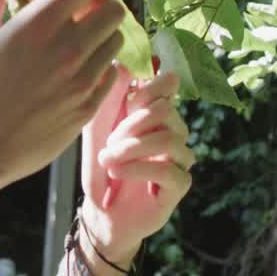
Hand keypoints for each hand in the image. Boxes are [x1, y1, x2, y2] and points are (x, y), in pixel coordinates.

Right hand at [0, 0, 123, 239]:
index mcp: (38, 25)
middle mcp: (66, 50)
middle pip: (113, 10)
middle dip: (104, 4)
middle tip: (88, 10)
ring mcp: (80, 81)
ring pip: (115, 42)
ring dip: (104, 35)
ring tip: (83, 40)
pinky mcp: (88, 107)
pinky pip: (111, 74)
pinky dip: (102, 66)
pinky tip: (80, 69)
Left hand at [79, 65, 192, 264]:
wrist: (100, 211)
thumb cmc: (100, 166)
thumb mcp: (96, 127)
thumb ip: (109, 97)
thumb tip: (122, 64)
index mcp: (155, 112)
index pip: (168, 84)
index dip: (148, 88)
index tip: (126, 103)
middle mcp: (173, 131)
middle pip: (166, 110)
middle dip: (130, 125)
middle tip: (109, 143)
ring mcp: (180, 158)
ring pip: (168, 139)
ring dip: (131, 148)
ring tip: (108, 160)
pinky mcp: (180, 185)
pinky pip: (169, 169)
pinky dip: (136, 169)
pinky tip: (117, 172)